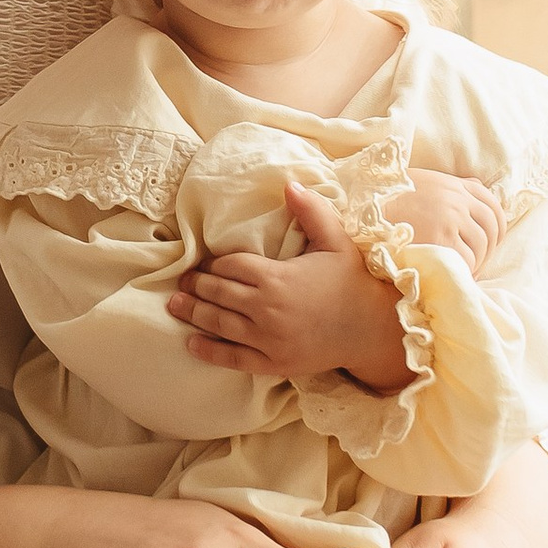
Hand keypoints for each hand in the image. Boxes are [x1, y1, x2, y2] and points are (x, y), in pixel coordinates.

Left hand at [169, 179, 409, 388]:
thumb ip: (311, 212)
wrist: (372, 329)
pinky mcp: (273, 363)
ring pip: (219, 324)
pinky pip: (232, 358)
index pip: (231, 266)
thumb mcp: (336, 241)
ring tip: (175, 305)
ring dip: (193, 313)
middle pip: (219, 294)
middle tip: (183, 281)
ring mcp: (268, 339)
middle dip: (197, 285)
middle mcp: (266, 309)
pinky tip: (191, 343)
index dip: (215, 263)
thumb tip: (288, 183)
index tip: (206, 262)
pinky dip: (209, 351)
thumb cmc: (353, 282)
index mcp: (276, 277)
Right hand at [398, 166, 503, 274]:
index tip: (491, 242)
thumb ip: (452, 186)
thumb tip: (477, 187)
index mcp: (454, 185)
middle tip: (477, 263)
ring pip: (481, 246)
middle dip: (489, 249)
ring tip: (462, 271)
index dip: (497, 228)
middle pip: (490, 228)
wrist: (365, 210)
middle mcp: (456, 199)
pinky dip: (464, 271)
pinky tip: (453, 274)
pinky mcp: (441, 240)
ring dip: (476, 262)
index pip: (492, 205)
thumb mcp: (424, 182)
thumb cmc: (390, 199)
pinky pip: (466, 260)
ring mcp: (451, 219)